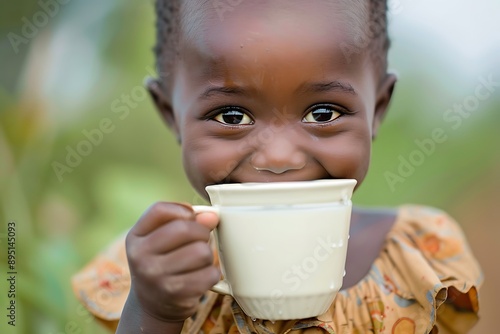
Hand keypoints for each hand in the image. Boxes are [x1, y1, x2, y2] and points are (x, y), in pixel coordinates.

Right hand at [124, 202, 219, 322]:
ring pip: (202, 251)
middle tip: (199, 239)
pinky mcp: (178, 295)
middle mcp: (141, 258)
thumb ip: (183, 221)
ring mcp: (158, 278)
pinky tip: (200, 276)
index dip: (182, 209)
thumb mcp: (160, 238)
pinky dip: (211, 273)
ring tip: (197, 261)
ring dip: (207, 254)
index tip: (190, 217)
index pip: (160, 210)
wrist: (152, 305)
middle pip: (185, 229)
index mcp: (135, 238)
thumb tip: (212, 216)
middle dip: (201, 231)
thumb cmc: (161, 262)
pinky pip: (210, 273)